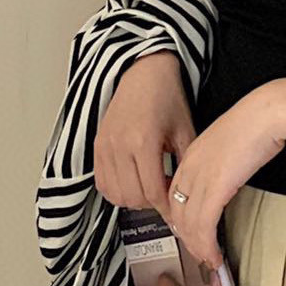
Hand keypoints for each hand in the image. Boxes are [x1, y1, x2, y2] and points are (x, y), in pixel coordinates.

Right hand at [94, 52, 195, 214]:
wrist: (144, 73)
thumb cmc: (167, 97)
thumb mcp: (185, 129)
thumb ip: (186, 163)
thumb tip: (189, 194)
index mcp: (144, 141)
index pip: (153, 190)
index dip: (166, 207)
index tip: (176, 212)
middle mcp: (119, 146)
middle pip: (133, 197)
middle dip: (152, 204)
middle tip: (166, 195)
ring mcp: (104, 147)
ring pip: (115, 194)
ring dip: (134, 199)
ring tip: (151, 187)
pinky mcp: (96, 147)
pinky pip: (102, 183)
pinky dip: (117, 190)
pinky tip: (133, 181)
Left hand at [165, 84, 285, 270]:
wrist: (266, 113)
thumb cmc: (256, 122)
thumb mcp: (230, 142)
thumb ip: (221, 162)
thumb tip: (226, 179)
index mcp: (191, 155)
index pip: (175, 195)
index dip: (181, 219)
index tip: (190, 233)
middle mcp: (190, 168)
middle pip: (176, 213)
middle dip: (187, 238)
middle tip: (199, 253)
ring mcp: (200, 178)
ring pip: (187, 224)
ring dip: (197, 247)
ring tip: (208, 260)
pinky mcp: (215, 188)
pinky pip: (203, 226)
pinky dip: (206, 245)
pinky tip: (214, 254)